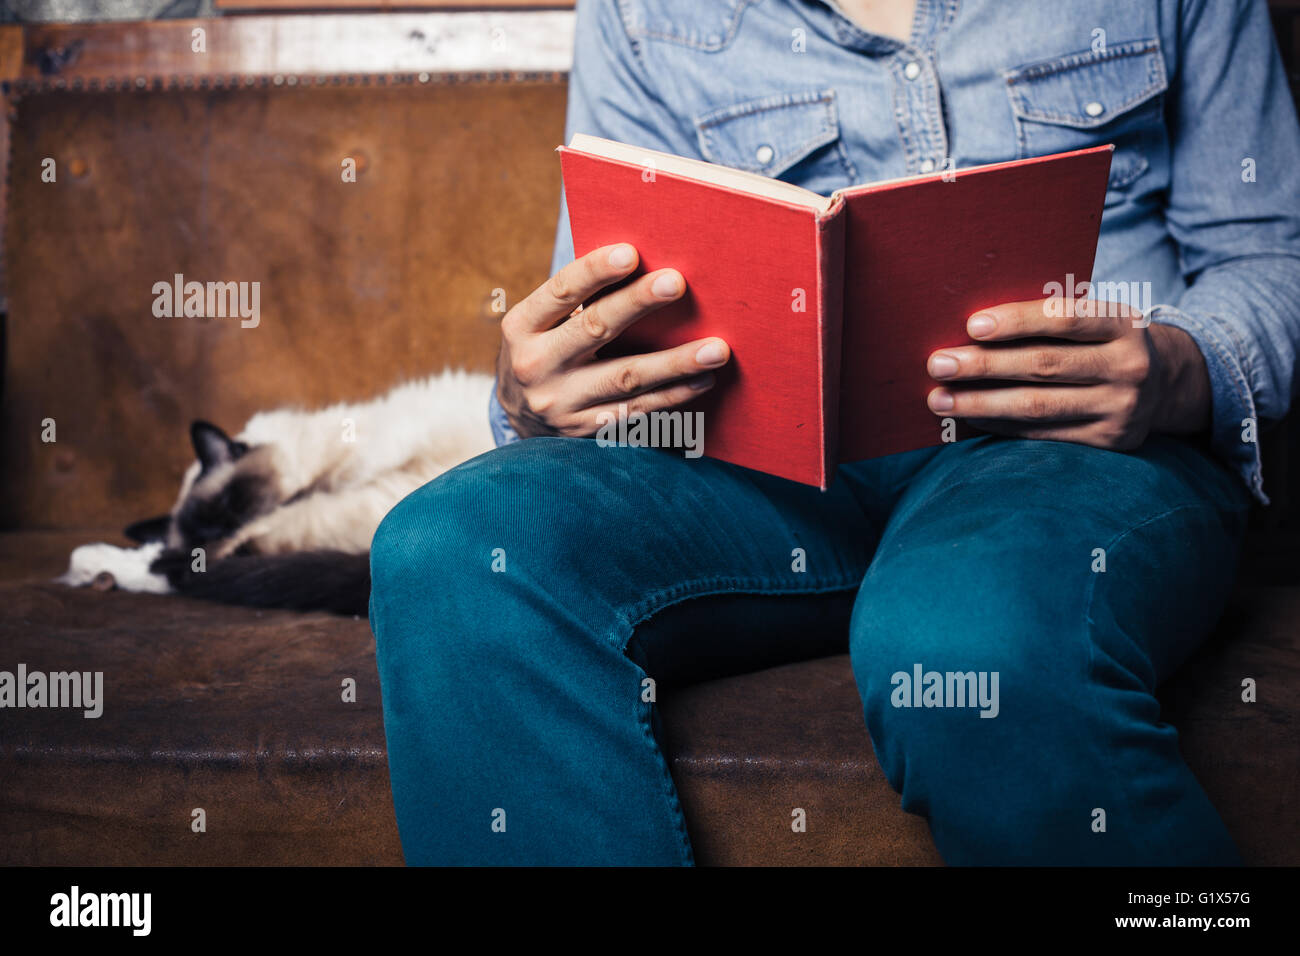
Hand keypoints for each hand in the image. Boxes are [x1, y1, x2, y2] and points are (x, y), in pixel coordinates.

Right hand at [497, 243, 729, 437]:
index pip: (561, 291)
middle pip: (594, 328)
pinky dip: (674, 395)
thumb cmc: (544, 350)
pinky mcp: (586, 430)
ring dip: (675, 362)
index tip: (630, 253)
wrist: (519, 419)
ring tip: (716, 349)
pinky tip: (703, 379)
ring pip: (626, 378)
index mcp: (522, 327)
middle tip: (676, 283)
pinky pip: (638, 410)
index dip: (595, 271)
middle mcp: (536, 365)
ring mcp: (562, 403)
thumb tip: (644, 264)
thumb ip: (578, 299)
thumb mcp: (541, 324)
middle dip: (637, 303)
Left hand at [925, 297, 1209, 448]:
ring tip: (939, 399)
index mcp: (1124, 324)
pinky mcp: (1109, 442)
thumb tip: (970, 330)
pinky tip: (969, 419)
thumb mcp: (1094, 320)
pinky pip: (1043, 434)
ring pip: (1038, 406)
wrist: (1163, 384)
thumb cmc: (1102, 342)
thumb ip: (1050, 320)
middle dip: (984, 365)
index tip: (971, 325)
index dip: (1017, 321)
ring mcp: (1122, 408)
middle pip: (1044, 365)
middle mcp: (1129, 367)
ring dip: (980, 403)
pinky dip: (1000, 426)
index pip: (1065, 318)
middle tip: (938, 363)